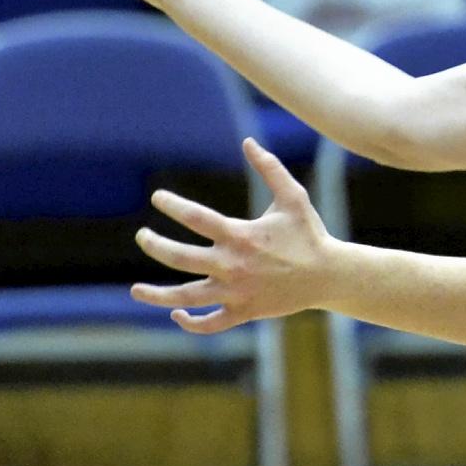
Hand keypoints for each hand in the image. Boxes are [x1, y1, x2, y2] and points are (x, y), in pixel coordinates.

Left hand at [131, 139, 339, 333]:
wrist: (330, 275)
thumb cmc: (309, 234)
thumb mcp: (293, 197)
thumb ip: (270, 168)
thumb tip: (248, 141)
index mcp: (241, 235)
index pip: (196, 217)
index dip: (172, 205)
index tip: (157, 198)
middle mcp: (233, 265)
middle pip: (181, 257)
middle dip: (155, 246)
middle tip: (142, 237)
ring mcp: (237, 292)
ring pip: (188, 296)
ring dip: (157, 295)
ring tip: (135, 290)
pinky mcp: (244, 312)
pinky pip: (211, 323)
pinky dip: (191, 322)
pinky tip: (176, 312)